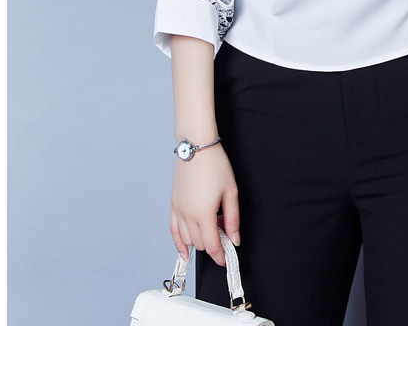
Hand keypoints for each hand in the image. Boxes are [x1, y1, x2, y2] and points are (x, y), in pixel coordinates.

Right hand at [170, 143, 239, 266]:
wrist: (196, 146)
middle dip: (213, 245)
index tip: (226, 260)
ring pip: (187, 240)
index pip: (212, 246)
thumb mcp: (231, 192)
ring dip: (199, 241)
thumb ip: (233, 219)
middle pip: (200, 244)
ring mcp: (178, 211)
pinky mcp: (173, 205)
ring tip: (212, 227)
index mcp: (203, 214)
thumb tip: (234, 239)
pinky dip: (179, 243)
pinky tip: (184, 251)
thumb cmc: (215, 165)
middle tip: (225, 233)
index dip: (220, 256)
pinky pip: (173, 231)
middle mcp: (188, 215)